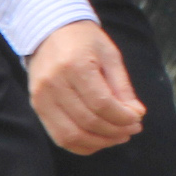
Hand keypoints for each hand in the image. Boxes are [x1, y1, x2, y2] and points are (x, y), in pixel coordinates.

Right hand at [27, 19, 145, 153]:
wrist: (49, 30)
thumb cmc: (84, 40)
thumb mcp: (109, 55)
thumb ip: (122, 86)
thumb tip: (136, 114)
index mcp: (75, 65)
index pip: (101, 103)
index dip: (123, 117)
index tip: (138, 118)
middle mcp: (54, 83)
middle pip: (88, 121)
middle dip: (115, 130)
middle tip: (133, 128)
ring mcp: (42, 97)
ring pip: (72, 135)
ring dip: (100, 142)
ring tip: (119, 136)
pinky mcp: (37, 107)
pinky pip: (59, 137)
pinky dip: (82, 145)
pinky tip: (99, 140)